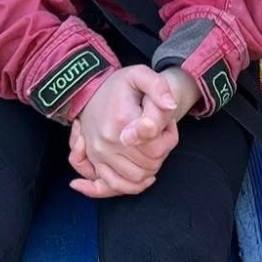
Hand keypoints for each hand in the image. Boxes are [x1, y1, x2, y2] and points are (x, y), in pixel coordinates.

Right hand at [69, 66, 182, 198]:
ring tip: (150, 148)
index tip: (167, 123)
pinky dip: (131, 187)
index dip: (169, 138)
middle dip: (161, 152)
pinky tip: (144, 177)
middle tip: (159, 134)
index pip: (157, 148)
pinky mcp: (94, 162)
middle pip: (149, 165)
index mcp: (122, 120)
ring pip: (136, 178)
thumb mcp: (140, 75)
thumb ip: (158, 86)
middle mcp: (108, 141)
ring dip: (150, 168)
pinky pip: (114, 186)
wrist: (91, 90)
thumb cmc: (121, 85)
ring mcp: (99, 154)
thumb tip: (170, 105)